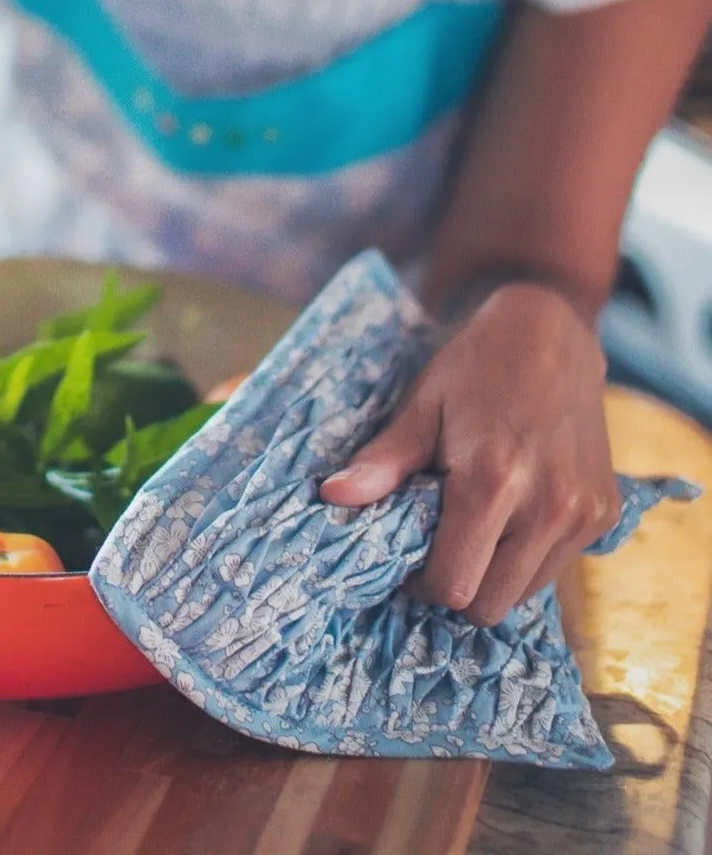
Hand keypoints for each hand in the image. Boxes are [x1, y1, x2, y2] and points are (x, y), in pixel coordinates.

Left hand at [319, 283, 620, 625]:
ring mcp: (583, 514)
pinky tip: (512, 514)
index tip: (409, 558)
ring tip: (475, 525)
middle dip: (456, 586)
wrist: (550, 330)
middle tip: (438, 546)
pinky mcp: (604, 514)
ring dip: (493, 575)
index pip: (453, 584)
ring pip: (523, 595)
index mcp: (493, 481)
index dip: (421, 583)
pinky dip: (527, 559)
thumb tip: (330, 496)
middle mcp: (547, 506)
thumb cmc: (475, 365)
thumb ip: (382, 462)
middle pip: (488, 606)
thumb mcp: (422, 406)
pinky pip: (555, 568)